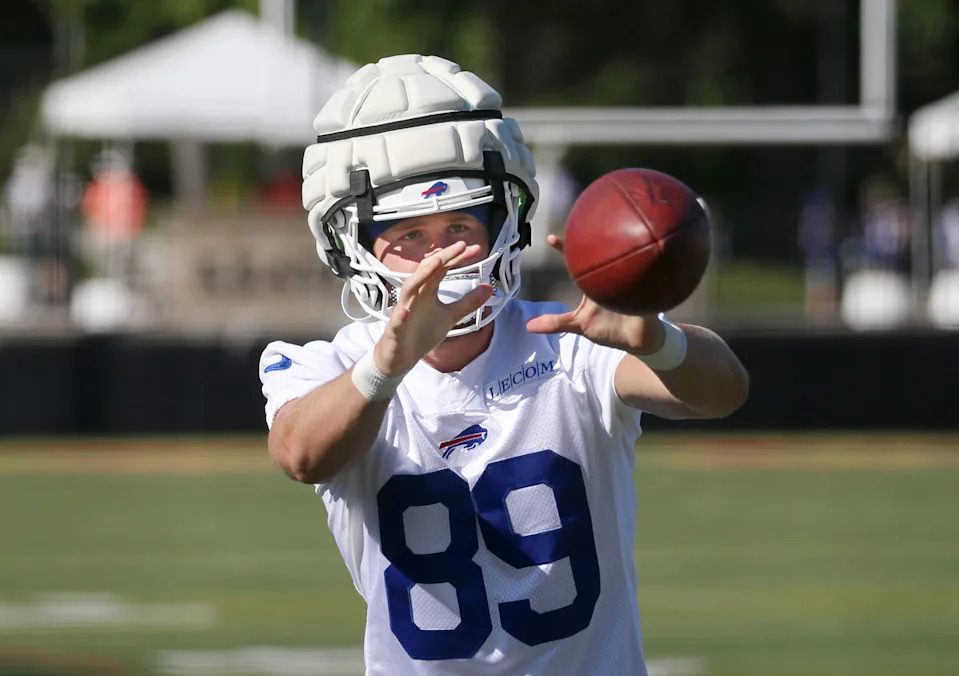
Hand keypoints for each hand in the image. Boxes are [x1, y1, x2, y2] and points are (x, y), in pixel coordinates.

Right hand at [373, 242, 492, 374]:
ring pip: (409, 289)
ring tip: (436, 263)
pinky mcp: (395, 330)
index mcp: (427, 291)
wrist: (401, 357)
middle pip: (427, 271)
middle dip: (443, 257)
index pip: (442, 268)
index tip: (476, 249)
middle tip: (461, 246)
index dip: (458, 258)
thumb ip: (467, 303)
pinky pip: (397, 322)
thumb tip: (488, 287)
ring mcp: (403, 312)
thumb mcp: (449, 317)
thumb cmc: (421, 333)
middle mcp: (414, 296)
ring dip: (421, 275)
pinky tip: (406, 312)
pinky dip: (401, 316)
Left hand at [525, 235, 664, 354]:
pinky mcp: (645, 293)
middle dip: (594, 241)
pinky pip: (643, 284)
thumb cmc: (609, 329)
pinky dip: (640, 279)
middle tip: (583, 227)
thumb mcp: (579, 325)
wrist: (638, 341)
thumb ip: (555, 324)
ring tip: (608, 238)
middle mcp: (609, 278)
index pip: (577, 262)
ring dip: (616, 255)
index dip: (565, 249)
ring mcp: (628, 283)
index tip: (549, 238)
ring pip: (622, 264)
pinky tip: (637, 270)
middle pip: (601, 255)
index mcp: (593, 283)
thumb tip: (528, 326)